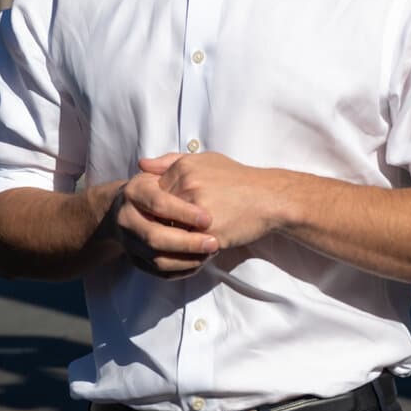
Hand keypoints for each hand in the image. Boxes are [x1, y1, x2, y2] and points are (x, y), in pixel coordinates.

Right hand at [101, 156, 219, 277]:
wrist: (125, 209)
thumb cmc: (154, 187)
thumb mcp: (162, 171)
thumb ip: (168, 162)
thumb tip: (150, 162)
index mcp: (134, 192)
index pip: (158, 203)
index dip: (183, 213)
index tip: (208, 219)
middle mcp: (127, 218)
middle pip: (155, 237)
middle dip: (187, 243)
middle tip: (214, 243)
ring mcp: (130, 242)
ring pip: (157, 259)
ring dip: (186, 260)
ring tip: (211, 253)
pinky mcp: (136, 260)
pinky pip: (158, 272)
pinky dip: (181, 270)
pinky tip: (200, 262)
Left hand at [140, 151, 282, 252]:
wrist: (269, 198)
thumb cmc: (238, 179)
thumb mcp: (205, 160)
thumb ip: (170, 161)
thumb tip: (141, 165)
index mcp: (183, 168)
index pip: (153, 194)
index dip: (161, 208)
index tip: (172, 213)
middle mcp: (187, 186)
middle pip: (158, 214)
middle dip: (164, 224)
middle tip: (174, 229)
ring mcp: (196, 210)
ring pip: (169, 231)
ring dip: (173, 238)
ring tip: (186, 238)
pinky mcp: (207, 231)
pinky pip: (186, 246)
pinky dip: (188, 250)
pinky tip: (198, 245)